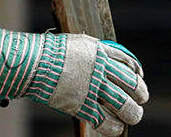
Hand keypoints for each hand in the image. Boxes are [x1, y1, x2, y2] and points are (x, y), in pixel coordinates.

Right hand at [0, 28, 148, 136]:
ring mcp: (92, 88)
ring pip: (124, 105)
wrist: (30, 62)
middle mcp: (100, 69)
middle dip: (140, 93)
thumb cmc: (46, 51)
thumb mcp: (73, 43)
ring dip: (131, 112)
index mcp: (98, 51)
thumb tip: (100, 58)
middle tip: (140, 99)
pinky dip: (113, 127)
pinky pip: (106, 121)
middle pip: (132, 84)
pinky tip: (113, 126)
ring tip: (131, 115)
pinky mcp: (82, 105)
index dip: (136, 72)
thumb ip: (89, 52)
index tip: (138, 77)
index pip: (128, 62)